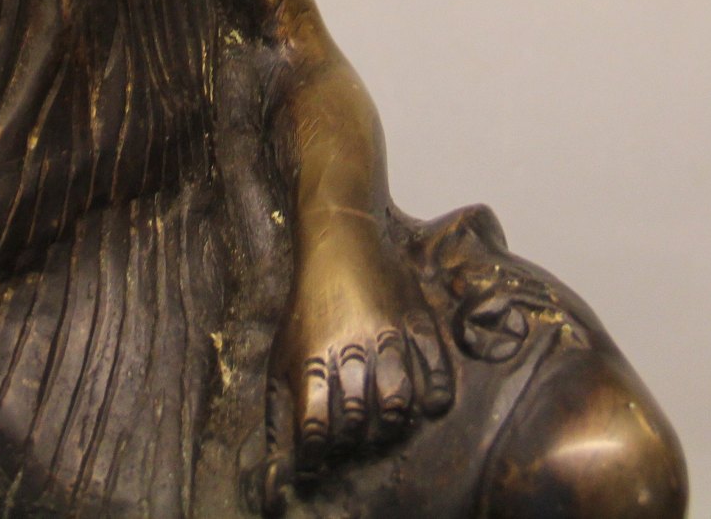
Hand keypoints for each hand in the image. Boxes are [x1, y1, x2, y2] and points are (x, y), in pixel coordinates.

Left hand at [261, 216, 451, 510]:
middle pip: (357, 418)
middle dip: (354, 439)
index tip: (321, 457)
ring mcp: (387, 333)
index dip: (319, 450)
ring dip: (393, 422)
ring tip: (386, 423)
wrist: (339, 241)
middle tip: (355, 439)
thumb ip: (279, 411)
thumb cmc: (306, 304)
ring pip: (397, 398)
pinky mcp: (415, 319)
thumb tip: (275, 469)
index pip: (317, 425)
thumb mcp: (282, 352)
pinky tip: (427, 403)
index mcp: (312, 357)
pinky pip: (434, 366)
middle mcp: (350, 349)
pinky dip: (436, 392)